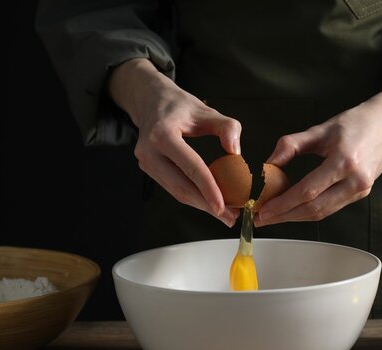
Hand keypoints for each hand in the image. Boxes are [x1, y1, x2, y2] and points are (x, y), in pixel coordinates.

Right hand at [108, 59, 241, 226]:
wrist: (151, 101)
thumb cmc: (179, 105)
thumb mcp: (206, 110)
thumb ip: (226, 127)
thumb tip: (235, 152)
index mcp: (162, 134)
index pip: (190, 167)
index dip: (208, 189)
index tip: (224, 206)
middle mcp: (149, 151)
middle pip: (181, 186)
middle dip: (206, 205)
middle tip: (230, 217)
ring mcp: (146, 162)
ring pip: (175, 191)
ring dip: (200, 205)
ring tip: (224, 213)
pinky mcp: (148, 169)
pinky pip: (172, 187)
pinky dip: (192, 197)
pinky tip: (208, 201)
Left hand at [255, 68, 381, 225]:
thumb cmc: (355, 123)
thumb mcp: (321, 129)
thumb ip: (292, 145)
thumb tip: (267, 163)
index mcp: (345, 161)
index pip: (307, 191)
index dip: (283, 204)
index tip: (263, 209)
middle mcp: (355, 180)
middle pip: (314, 209)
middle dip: (285, 216)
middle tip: (262, 218)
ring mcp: (361, 190)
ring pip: (322, 212)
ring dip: (295, 217)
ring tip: (273, 217)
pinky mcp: (361, 194)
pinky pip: (331, 208)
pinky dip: (310, 211)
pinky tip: (293, 209)